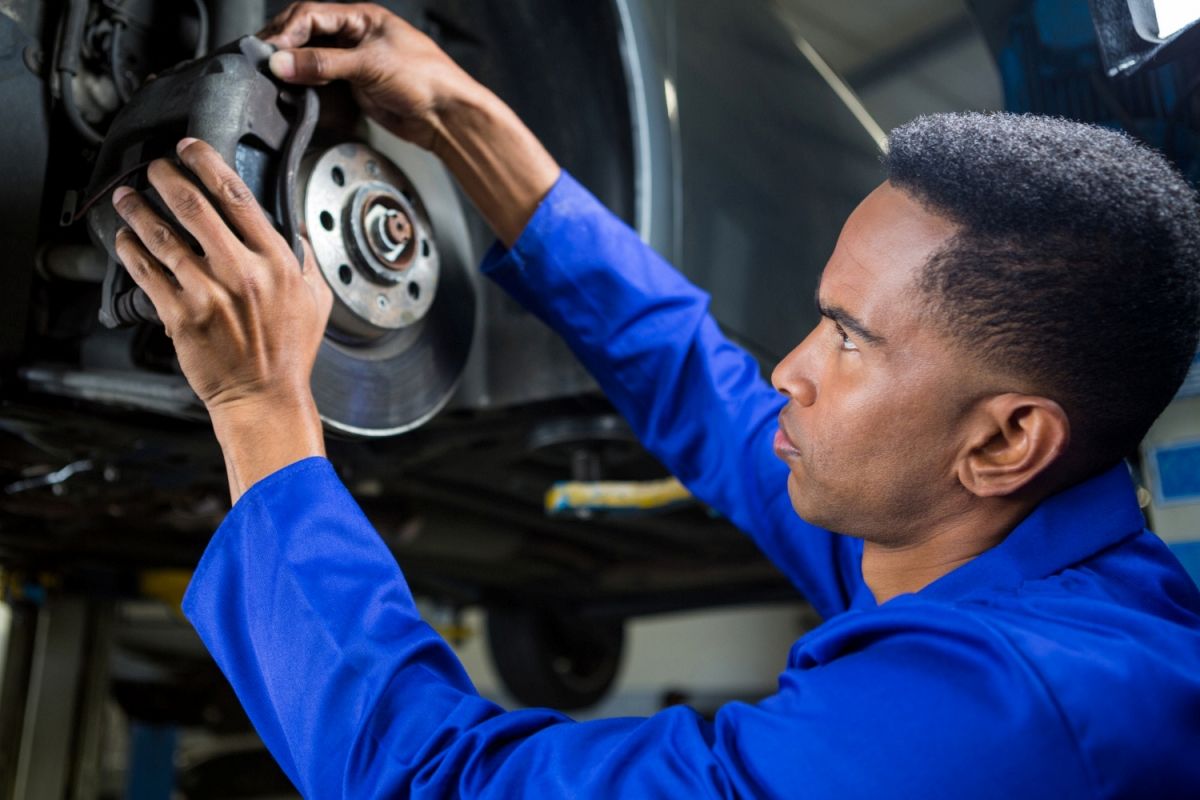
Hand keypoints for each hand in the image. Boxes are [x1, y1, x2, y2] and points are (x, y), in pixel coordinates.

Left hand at [112, 138, 333, 500]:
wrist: (264, 398)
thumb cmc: (290, 353)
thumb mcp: (317, 302)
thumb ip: (308, 263)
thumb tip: (298, 233)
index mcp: (277, 263)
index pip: (238, 198)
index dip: (208, 165)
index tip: (191, 149)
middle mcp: (242, 272)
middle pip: (194, 207)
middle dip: (166, 177)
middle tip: (154, 167)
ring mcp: (209, 293)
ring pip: (163, 236)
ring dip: (139, 209)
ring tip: (128, 196)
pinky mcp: (181, 316)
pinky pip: (146, 272)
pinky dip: (131, 250)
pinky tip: (124, 238)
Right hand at [259, 2, 473, 149]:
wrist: (447, 116)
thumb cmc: (425, 79)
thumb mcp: (369, 65)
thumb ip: (323, 64)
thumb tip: (282, 62)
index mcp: (362, 18)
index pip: (312, 15)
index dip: (287, 31)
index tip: (270, 51)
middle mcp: (356, 36)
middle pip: (308, 34)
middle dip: (284, 46)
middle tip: (263, 62)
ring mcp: (355, 62)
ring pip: (312, 58)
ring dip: (293, 67)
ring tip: (273, 77)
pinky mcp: (356, 87)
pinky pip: (322, 81)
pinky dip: (306, 85)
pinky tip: (295, 90)